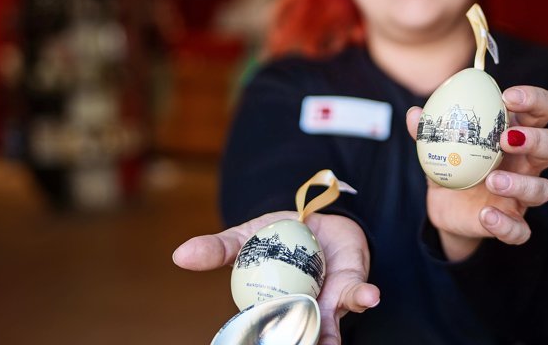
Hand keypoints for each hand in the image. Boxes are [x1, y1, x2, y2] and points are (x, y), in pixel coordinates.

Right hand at [173, 211, 379, 344]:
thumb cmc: (278, 235)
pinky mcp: (351, 286)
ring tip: (329, 344)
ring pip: (329, 328)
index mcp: (271, 308)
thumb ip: (218, 249)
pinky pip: (357, 294)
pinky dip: (363, 296)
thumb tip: (179, 255)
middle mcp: (299, 313)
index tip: (253, 342)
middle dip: (299, 343)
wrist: (317, 215)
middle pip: (296, 336)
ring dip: (331, 336)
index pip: (261, 333)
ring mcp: (326, 304)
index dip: (259, 340)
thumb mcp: (245, 237)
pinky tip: (369, 296)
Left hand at [407, 85, 547, 260]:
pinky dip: (507, 225)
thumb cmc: (454, 163)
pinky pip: (521, 230)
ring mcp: (523, 195)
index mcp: (515, 135)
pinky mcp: (512, 223)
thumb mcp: (440, 145)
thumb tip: (414, 114)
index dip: (534, 99)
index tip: (508, 97)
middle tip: (506, 139)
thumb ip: (429, 130)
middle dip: (537, 139)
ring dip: (522, 184)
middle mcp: (527, 164)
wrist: (447, 207)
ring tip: (492, 180)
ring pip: (544, 189)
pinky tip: (486, 215)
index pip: (542, 110)